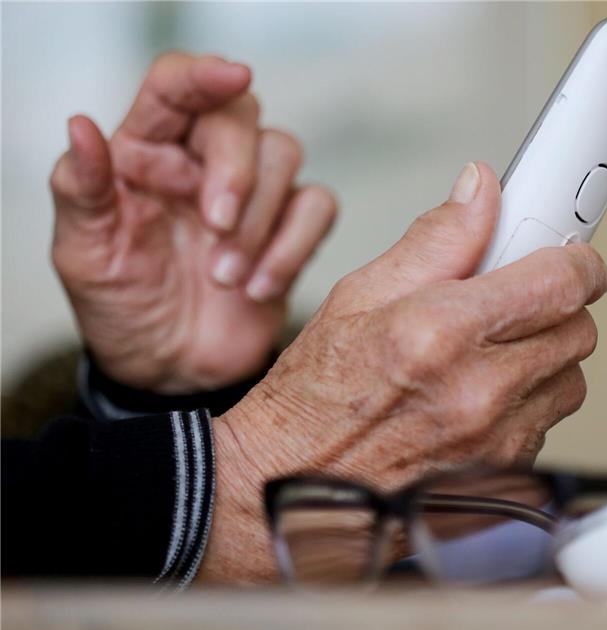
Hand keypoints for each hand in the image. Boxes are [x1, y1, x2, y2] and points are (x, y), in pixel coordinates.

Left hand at [50, 53, 336, 392]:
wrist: (170, 370)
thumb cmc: (123, 307)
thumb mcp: (85, 254)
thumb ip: (81, 189)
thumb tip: (80, 126)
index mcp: (146, 151)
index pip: (175, 87)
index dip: (203, 74)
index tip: (231, 75)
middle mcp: (202, 161)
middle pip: (242, 116)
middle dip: (237, 170)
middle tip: (215, 226)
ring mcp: (253, 194)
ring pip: (285, 154)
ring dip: (260, 220)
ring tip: (225, 278)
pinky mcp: (290, 229)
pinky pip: (317, 207)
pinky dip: (294, 247)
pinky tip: (258, 288)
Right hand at [199, 162, 606, 582]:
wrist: (293, 484)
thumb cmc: (316, 397)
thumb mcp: (359, 295)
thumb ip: (435, 239)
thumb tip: (481, 192)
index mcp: (442, 333)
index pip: (561, 283)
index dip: (578, 262)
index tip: (573, 257)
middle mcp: (479, 392)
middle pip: (579, 330)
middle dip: (556, 307)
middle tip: (516, 300)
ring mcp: (496, 442)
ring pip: (570, 380)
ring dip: (545, 358)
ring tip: (490, 353)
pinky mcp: (503, 476)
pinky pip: (547, 423)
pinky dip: (528, 404)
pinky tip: (479, 397)